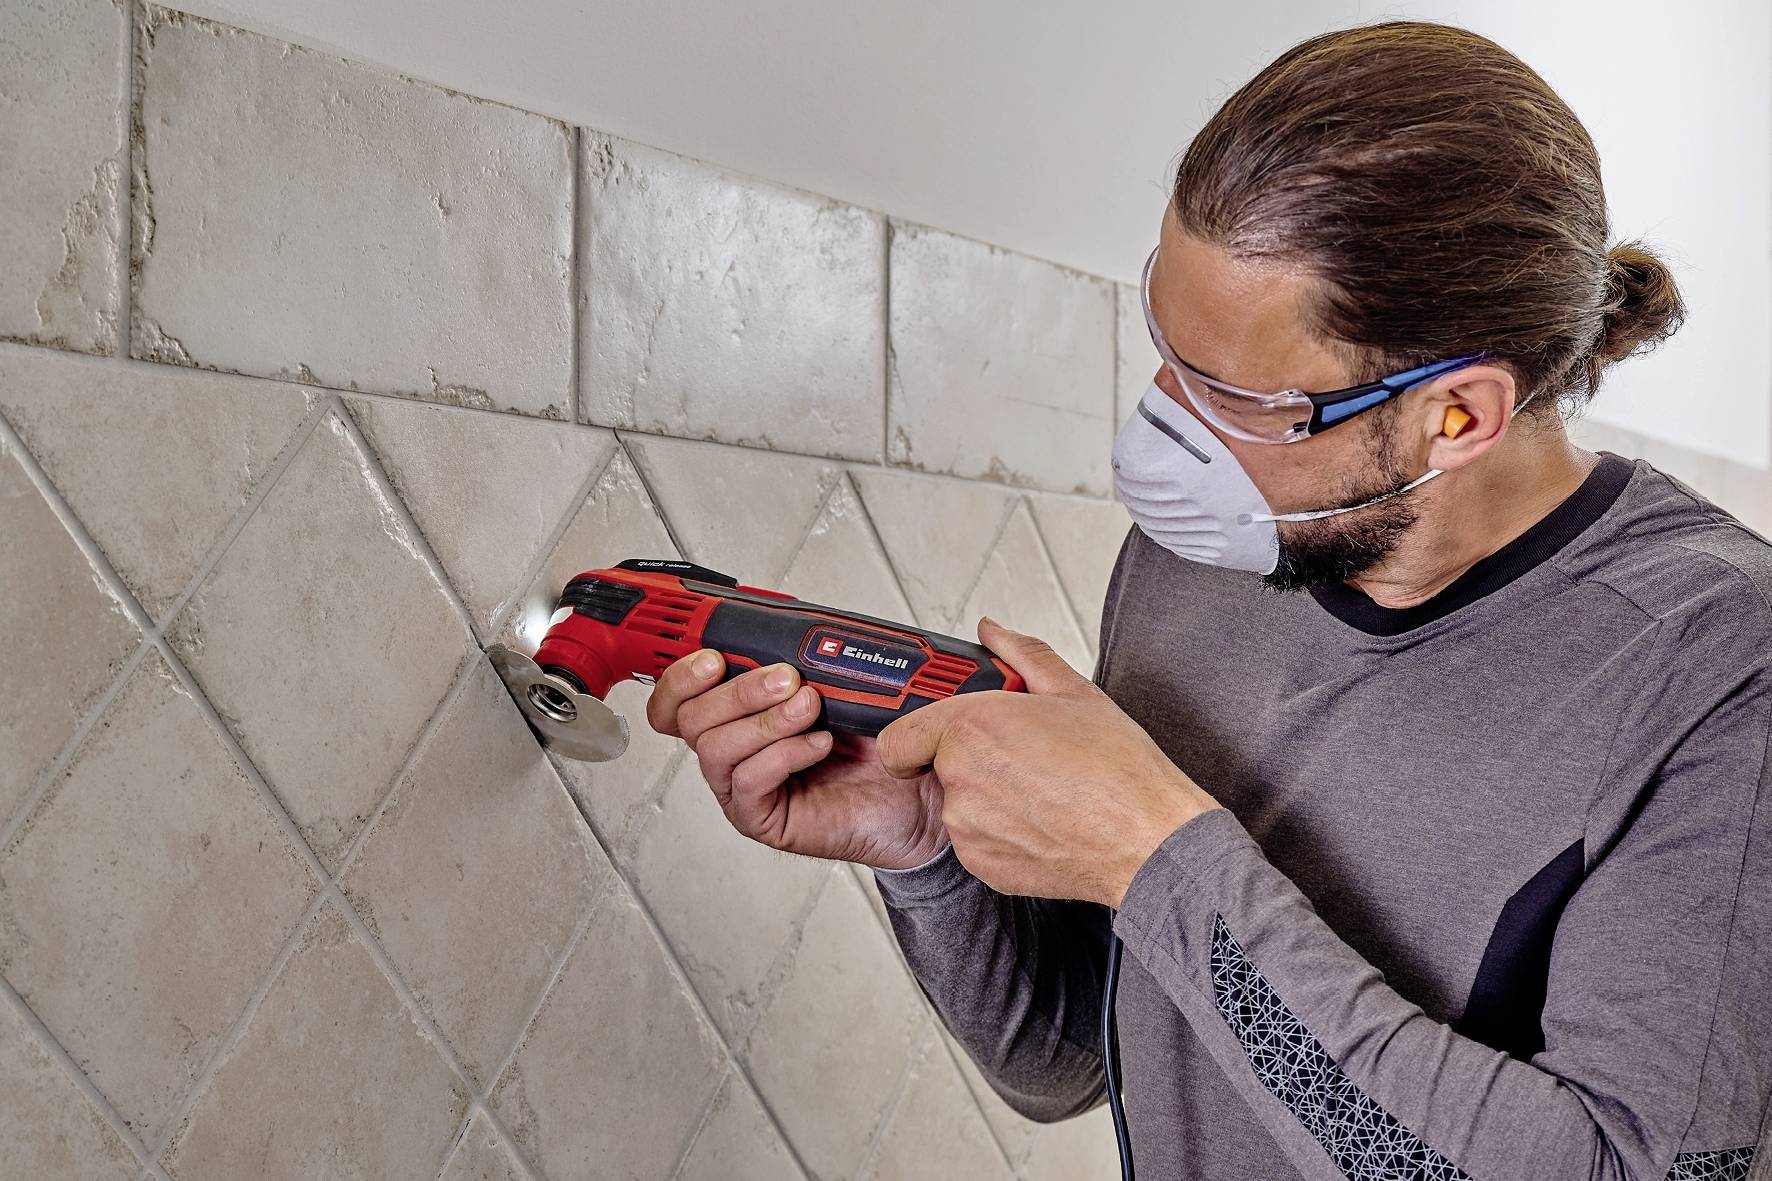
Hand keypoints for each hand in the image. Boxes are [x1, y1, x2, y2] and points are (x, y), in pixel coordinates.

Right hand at [645, 650, 951, 870]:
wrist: (917, 791)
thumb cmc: (878, 742)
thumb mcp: (841, 685)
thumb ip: (808, 658)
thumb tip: (793, 630)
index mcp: (737, 711)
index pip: (677, 697)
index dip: (682, 675)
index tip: (715, 656)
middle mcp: (734, 747)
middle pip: (690, 718)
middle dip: (737, 691)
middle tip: (786, 678)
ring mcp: (743, 785)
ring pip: (716, 748)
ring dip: (765, 720)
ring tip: (810, 708)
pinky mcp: (763, 818)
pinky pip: (748, 783)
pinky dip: (783, 755)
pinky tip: (818, 744)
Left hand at [875, 616, 1220, 907]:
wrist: (1148, 839)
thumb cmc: (1118, 769)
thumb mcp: (1073, 691)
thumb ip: (1021, 654)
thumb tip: (992, 632)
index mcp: (972, 728)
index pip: (899, 737)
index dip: (917, 735)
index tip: (936, 737)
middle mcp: (961, 779)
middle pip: (935, 768)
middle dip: (967, 761)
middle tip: (1018, 758)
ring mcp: (969, 828)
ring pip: (959, 806)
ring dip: (986, 798)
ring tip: (1041, 790)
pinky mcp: (983, 866)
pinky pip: (977, 843)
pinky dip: (1001, 833)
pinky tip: (1043, 820)